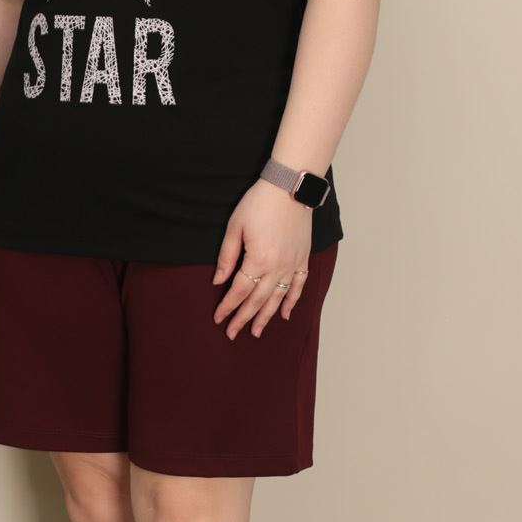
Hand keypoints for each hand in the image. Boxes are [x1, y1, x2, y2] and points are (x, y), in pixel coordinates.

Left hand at [211, 181, 312, 338]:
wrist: (289, 187)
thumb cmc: (259, 203)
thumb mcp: (235, 227)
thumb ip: (227, 256)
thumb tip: (219, 281)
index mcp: (258, 259)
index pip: (239, 291)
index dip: (228, 307)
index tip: (219, 319)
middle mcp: (277, 267)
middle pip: (257, 300)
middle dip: (243, 318)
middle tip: (232, 334)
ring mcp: (292, 264)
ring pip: (278, 298)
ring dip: (266, 317)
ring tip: (256, 332)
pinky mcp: (302, 258)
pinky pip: (298, 286)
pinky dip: (292, 302)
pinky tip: (284, 315)